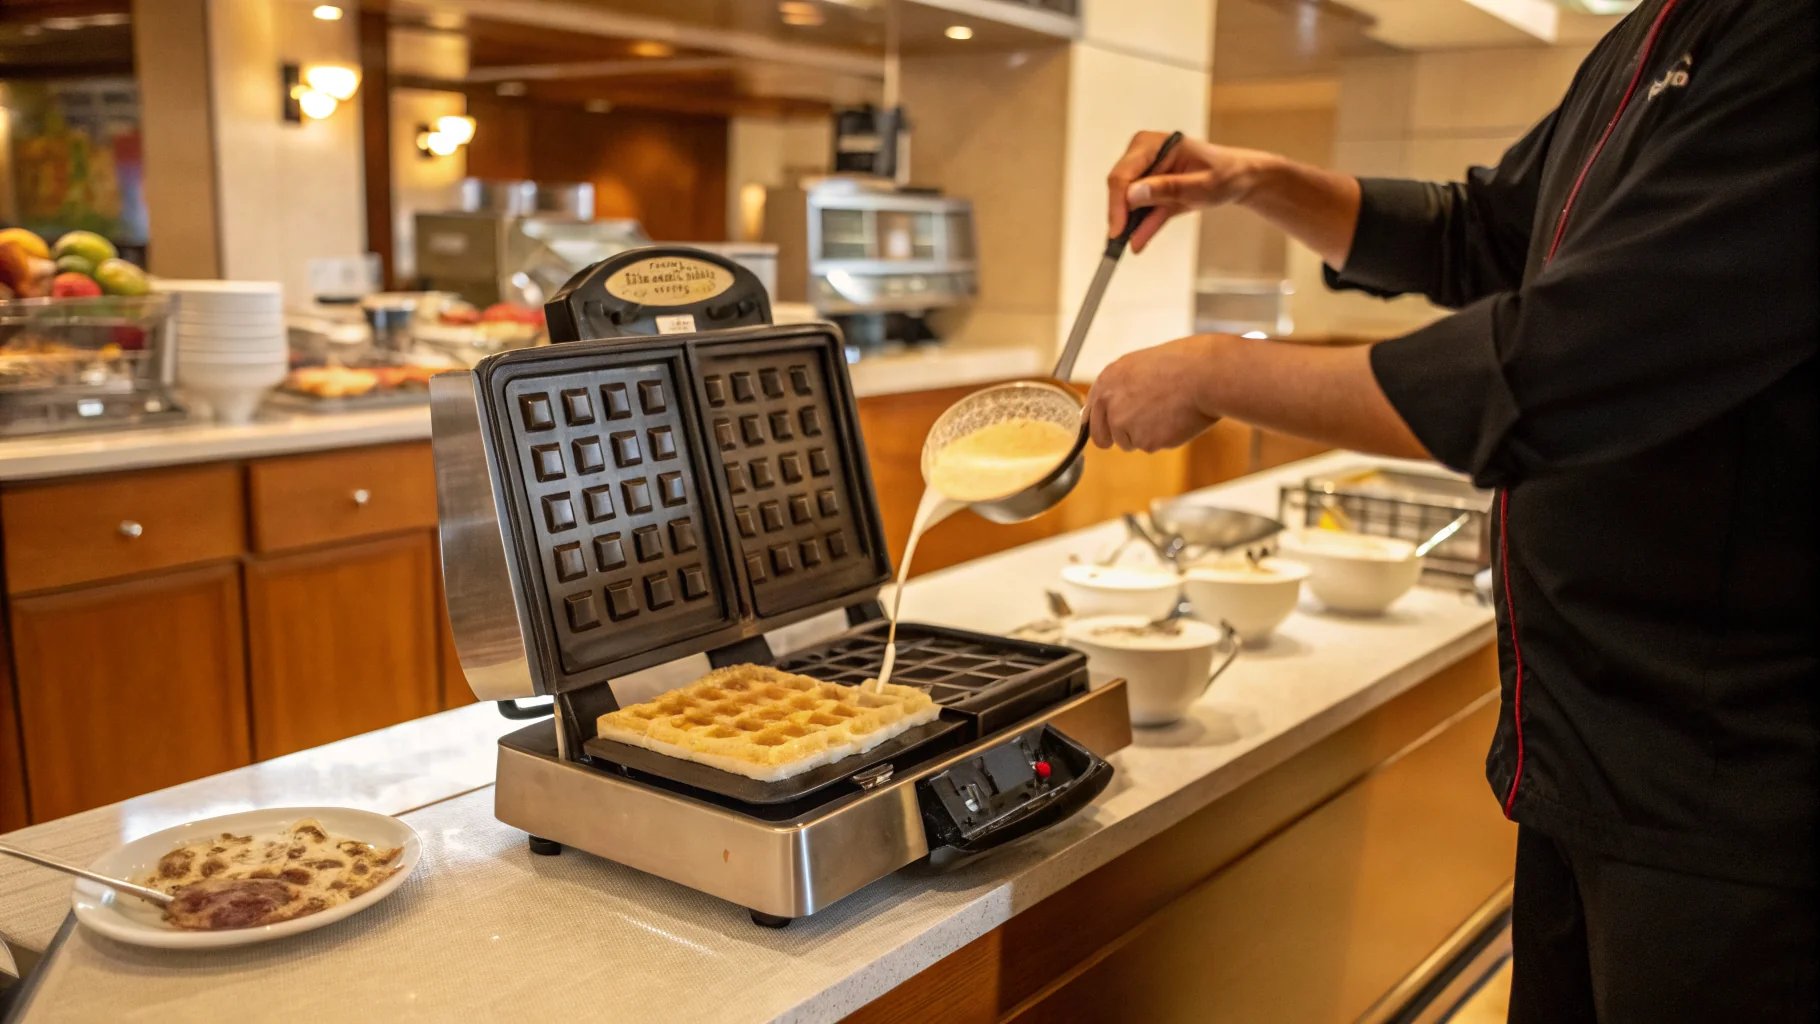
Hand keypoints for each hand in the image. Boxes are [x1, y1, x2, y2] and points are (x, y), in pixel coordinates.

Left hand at [1086, 336, 1224, 452]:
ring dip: (1146, 435)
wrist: (1205, 374)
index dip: (1101, 424)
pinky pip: (1152, 446)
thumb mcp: (1142, 366)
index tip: (1106, 431)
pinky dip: (1164, 438)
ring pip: (1130, 443)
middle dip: (1117, 438)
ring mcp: (1125, 424)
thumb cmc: (1182, 364)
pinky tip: (1177, 419)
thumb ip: (1122, 388)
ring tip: (1168, 412)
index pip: (1090, 414)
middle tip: (1139, 432)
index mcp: (1107, 380)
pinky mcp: (1144, 441)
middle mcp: (1109, 404)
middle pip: (1102, 437)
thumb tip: (1115, 409)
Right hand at [1108, 133, 1271, 253]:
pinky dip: (1141, 227)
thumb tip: (1132, 194)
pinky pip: (1142, 211)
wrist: (1239, 179)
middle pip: (1121, 187)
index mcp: (1155, 144)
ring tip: (1127, 246)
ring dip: (1130, 225)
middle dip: (1121, 215)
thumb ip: (1167, 188)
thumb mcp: (1200, 184)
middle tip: (1120, 242)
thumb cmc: (1225, 174)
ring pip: (1128, 202)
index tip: (1118, 229)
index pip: (1124, 174)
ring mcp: (1147, 172)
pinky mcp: (1152, 190)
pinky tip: (1137, 243)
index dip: (1117, 203)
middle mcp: (1145, 154)